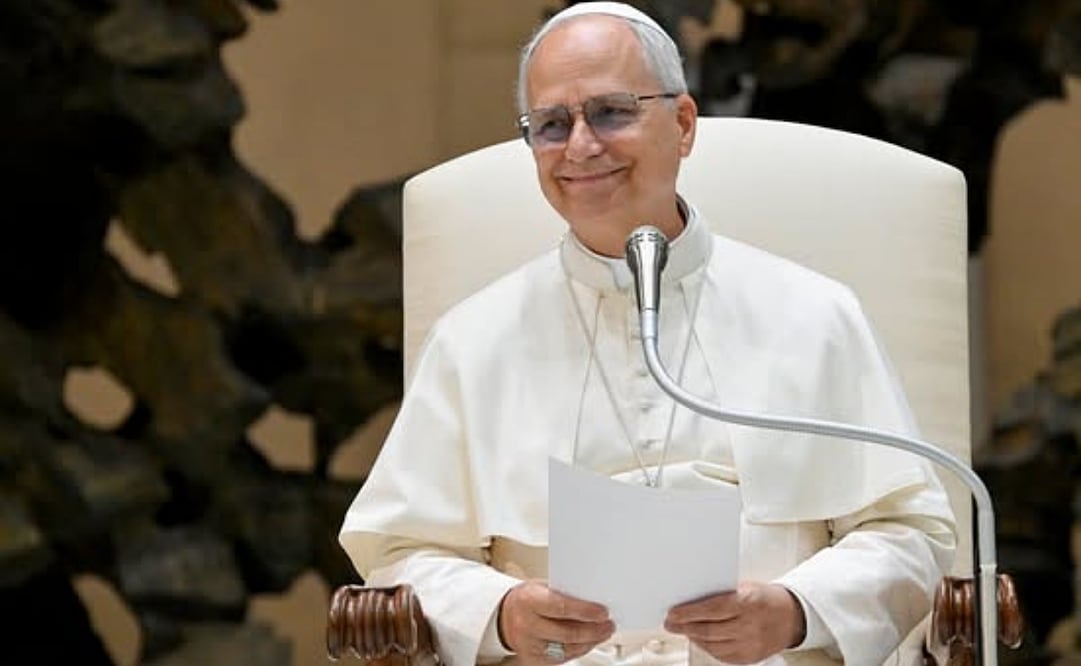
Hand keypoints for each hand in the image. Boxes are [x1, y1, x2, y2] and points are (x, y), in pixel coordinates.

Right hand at [498, 580, 614, 662]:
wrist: (504, 617)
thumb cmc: (527, 599)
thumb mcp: (541, 587)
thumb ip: (563, 593)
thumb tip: (592, 599)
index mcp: (528, 601)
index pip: (561, 607)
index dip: (585, 611)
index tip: (603, 612)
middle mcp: (526, 625)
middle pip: (567, 633)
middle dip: (593, 630)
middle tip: (608, 625)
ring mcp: (528, 645)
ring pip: (567, 649)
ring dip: (590, 642)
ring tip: (603, 633)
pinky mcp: (533, 660)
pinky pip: (561, 659)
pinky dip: (578, 651)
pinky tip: (587, 643)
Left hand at [664, 582, 805, 663]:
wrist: (791, 617)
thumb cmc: (765, 598)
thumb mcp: (745, 587)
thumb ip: (721, 593)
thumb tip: (691, 597)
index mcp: (748, 602)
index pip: (711, 609)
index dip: (688, 612)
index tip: (673, 613)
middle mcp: (750, 626)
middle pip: (709, 629)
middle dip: (684, 626)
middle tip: (670, 623)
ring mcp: (750, 644)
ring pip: (713, 645)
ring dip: (694, 637)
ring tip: (683, 629)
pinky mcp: (750, 657)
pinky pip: (722, 655)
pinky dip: (707, 647)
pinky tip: (700, 639)